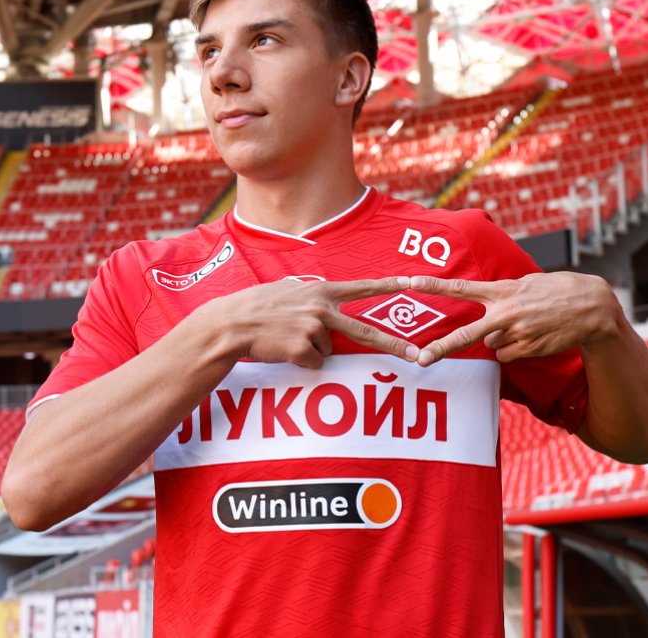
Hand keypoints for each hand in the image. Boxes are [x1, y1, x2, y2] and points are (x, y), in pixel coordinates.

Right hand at [205, 276, 418, 368]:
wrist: (231, 324)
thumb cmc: (257, 308)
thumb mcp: (288, 291)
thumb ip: (313, 298)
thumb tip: (328, 312)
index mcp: (321, 291)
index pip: (361, 287)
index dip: (388, 286)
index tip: (411, 283)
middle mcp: (322, 308)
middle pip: (365, 331)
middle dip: (394, 344)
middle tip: (416, 355)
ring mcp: (314, 329)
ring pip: (328, 351)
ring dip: (311, 350)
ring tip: (287, 338)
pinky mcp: (303, 349)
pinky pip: (314, 363)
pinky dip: (301, 362)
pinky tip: (283, 349)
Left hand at [409, 272, 619, 365]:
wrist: (592, 307)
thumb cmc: (559, 290)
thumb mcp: (528, 282)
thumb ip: (504, 295)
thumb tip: (491, 318)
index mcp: (502, 291)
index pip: (462, 288)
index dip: (434, 285)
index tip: (410, 282)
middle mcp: (505, 313)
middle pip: (467, 334)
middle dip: (442, 348)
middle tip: (421, 359)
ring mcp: (517, 334)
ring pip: (493, 346)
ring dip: (502, 339)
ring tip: (527, 325)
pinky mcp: (528, 349)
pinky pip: (508, 355)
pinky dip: (515, 349)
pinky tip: (533, 337)